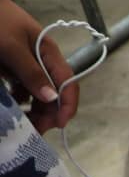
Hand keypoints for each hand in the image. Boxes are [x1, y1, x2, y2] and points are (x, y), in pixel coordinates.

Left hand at [0, 0, 76, 130]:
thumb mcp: (11, 47)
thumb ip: (30, 72)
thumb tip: (52, 99)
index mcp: (49, 54)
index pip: (68, 83)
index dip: (67, 105)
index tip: (58, 125)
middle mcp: (43, 61)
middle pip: (54, 92)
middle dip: (48, 113)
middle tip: (35, 129)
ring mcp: (28, 65)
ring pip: (39, 94)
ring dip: (35, 110)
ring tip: (24, 123)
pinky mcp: (14, 67)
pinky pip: (22, 89)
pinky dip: (20, 100)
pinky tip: (13, 106)